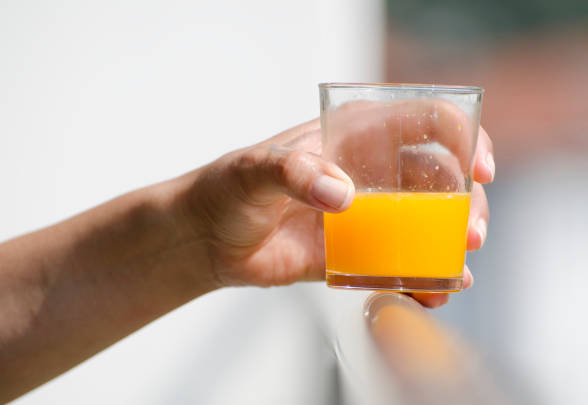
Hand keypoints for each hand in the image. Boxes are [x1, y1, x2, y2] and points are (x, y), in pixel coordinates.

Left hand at [186, 103, 493, 307]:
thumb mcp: (253, 170)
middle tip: (468, 233)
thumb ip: (293, 172)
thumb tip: (341, 194)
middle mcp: (368, 172)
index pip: (425, 122)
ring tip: (455, 271)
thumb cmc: (225, 189)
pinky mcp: (354, 253)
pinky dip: (420, 279)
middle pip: (440, 179)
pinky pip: (397, 264)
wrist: (207, 238)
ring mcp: (364, 215)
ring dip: (449, 246)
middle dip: (464, 204)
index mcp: (353, 135)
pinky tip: (432, 293)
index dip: (463, 139)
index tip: (478, 170)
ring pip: (425, 225)